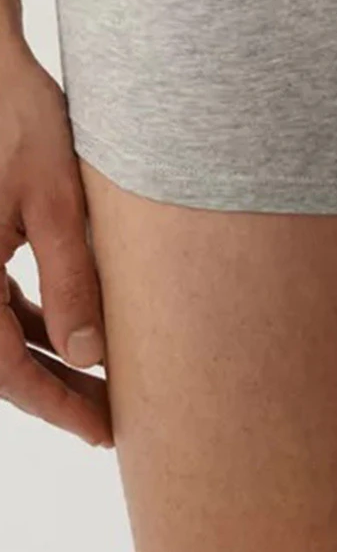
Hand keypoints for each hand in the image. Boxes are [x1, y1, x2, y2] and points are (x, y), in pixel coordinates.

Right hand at [0, 30, 110, 446]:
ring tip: (102, 386)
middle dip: (55, 391)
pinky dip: (33, 324)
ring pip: (0, 333)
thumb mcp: (56, 201)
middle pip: (1, 357)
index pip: (5, 365)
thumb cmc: (19, 122)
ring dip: (44, 361)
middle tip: (110, 420)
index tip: (101, 429)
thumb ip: (72, 279)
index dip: (56, 403)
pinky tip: (73, 335)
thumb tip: (90, 354)